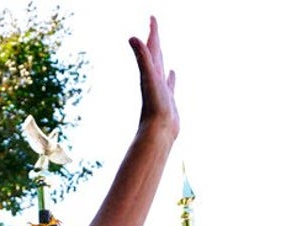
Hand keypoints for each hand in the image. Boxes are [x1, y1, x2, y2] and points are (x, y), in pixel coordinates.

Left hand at [129, 16, 178, 140]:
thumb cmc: (154, 106)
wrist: (158, 131)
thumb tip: (131, 37)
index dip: (152, 31)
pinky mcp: (167, 98)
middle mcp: (153, 77)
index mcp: (150, 71)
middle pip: (154, 53)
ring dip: (161, 56)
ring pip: (161, 67)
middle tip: (153, 25)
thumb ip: (142, 57)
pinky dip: (170, 76)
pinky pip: (169, 83)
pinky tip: (171, 73)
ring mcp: (160, 87)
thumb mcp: (149, 77)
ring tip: (161, 48)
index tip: (152, 17)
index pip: (151, 47)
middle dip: (154, 38)